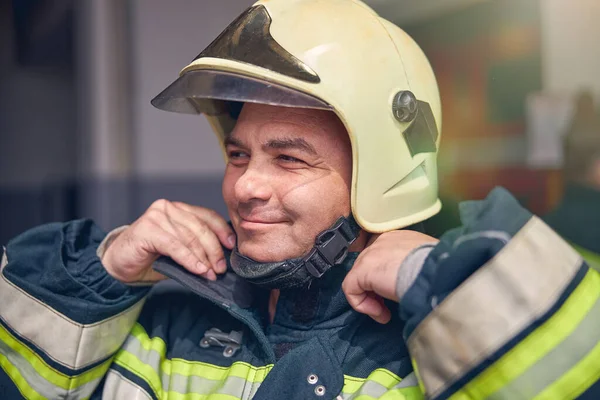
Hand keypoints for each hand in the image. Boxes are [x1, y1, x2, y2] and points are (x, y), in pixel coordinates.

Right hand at [101, 199, 235, 282]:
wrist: (119, 266)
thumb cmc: (151, 259)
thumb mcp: (180, 251)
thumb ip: (198, 247)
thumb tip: (223, 259)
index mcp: (178, 209)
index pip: (207, 216)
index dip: (222, 230)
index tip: (232, 246)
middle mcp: (168, 208)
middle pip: (200, 228)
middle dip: (214, 250)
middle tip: (221, 268)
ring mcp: (156, 216)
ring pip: (189, 238)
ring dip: (204, 259)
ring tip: (211, 274)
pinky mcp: (147, 229)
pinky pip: (175, 246)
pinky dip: (189, 260)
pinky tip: (199, 270)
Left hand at [342, 230, 437, 323]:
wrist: (437, 272)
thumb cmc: (441, 270)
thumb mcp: (426, 262)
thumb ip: (412, 266)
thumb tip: (410, 278)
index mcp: (398, 237)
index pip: (381, 255)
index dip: (383, 276)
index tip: (395, 290)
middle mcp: (381, 240)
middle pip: (367, 267)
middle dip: (375, 290)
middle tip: (389, 307)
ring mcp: (370, 254)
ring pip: (358, 279)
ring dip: (371, 300)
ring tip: (386, 313)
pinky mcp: (362, 270)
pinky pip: (351, 290)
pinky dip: (362, 305)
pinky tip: (381, 314)